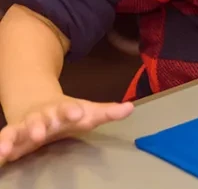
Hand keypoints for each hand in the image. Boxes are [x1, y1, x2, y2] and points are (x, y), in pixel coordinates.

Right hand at [0, 95, 132, 164]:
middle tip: (39, 133)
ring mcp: (23, 126)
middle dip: (38, 125)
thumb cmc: (66, 113)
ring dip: (11, 139)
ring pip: (15, 131)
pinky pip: (1, 142)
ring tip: (7, 148)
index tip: (76, 113)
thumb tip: (130, 108)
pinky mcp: (11, 137)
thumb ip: (107, 112)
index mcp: (60, 110)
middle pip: (38, 120)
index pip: (67, 109)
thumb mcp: (87, 112)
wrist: (36, 103)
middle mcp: (40, 117)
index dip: (71, 111)